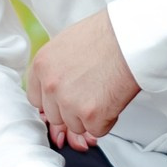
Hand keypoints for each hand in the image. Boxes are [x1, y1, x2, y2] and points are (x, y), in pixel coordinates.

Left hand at [25, 9, 140, 151]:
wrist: (131, 39)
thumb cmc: (107, 35)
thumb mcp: (67, 44)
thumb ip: (56, 68)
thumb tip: (57, 87)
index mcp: (42, 65)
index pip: (36, 98)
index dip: (53, 101)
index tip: (64, 99)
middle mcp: (51, 85)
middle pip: (54, 116)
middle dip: (72, 110)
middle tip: (91, 93)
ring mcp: (69, 102)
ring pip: (75, 126)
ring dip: (90, 116)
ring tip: (104, 92)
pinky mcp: (91, 115)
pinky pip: (96, 130)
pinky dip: (107, 120)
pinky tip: (113, 99)